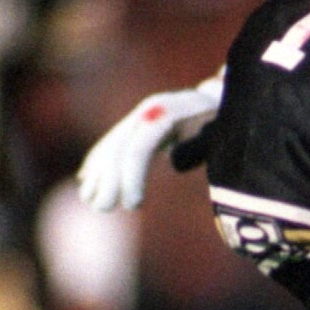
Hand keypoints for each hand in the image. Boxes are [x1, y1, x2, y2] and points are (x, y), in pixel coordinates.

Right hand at [77, 75, 223, 210]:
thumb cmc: (224, 123)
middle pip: (118, 146)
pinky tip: (86, 179)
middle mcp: (148, 111)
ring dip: (97, 174)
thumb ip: (196, 145)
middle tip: (103, 208)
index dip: (131, 177)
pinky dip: (99, 162)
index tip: (133, 206)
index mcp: (167, 113)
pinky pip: (113, 144)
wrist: (220, 100)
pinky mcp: (138, 124)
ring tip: (90, 200)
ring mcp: (141, 116)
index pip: (138, 147)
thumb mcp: (216, 132)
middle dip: (107, 179)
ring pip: (111, 145)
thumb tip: (174, 159)